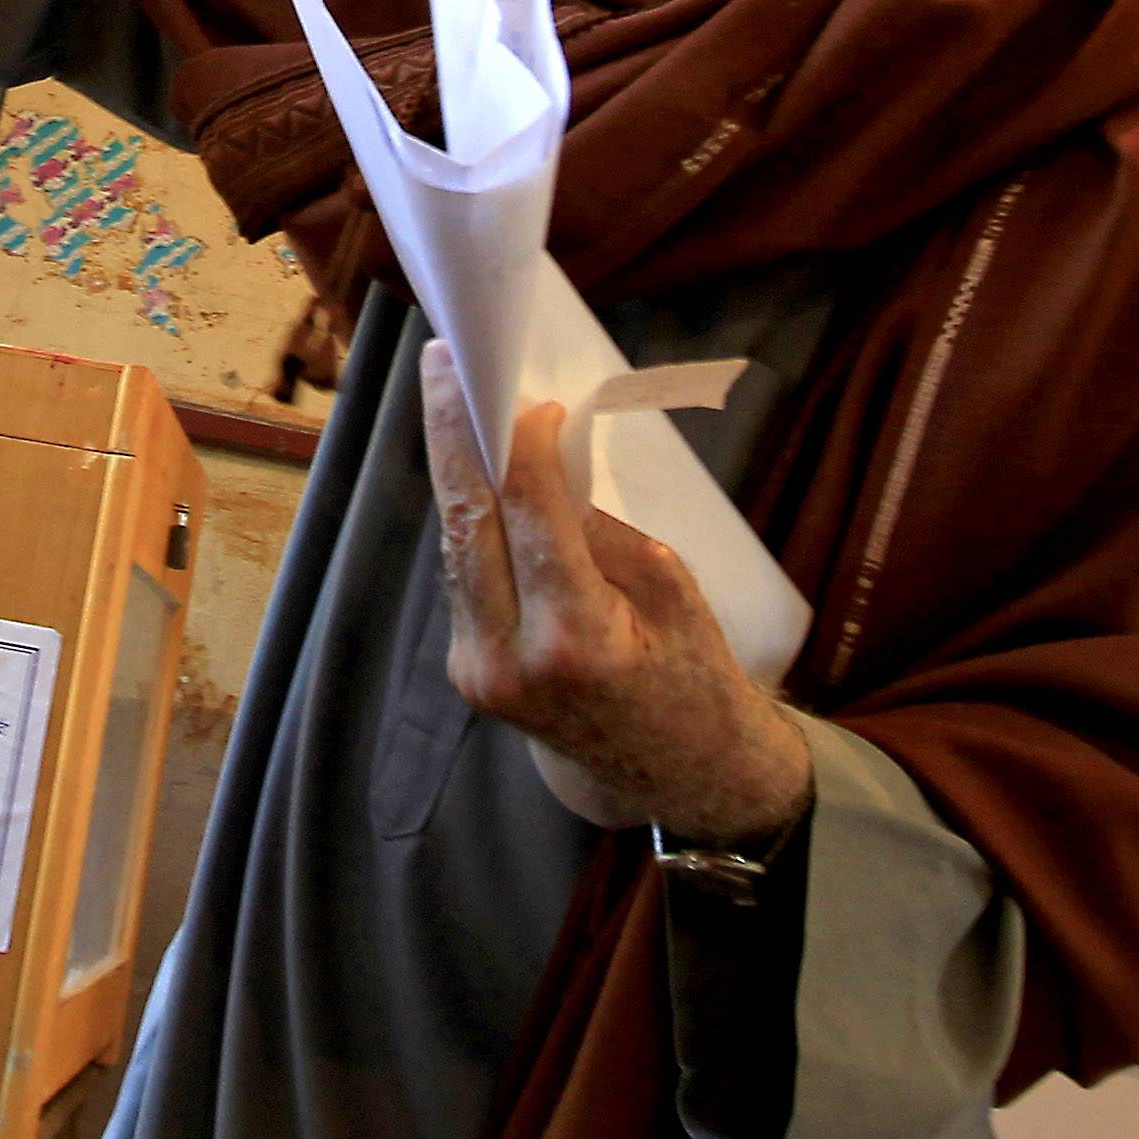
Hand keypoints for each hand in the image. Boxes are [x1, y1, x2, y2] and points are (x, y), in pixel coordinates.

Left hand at [418, 339, 814, 840]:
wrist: (680, 775)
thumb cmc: (696, 677)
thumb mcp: (674, 591)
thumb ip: (602, 530)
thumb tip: (545, 463)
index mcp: (576, 641)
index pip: (531, 518)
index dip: (521, 446)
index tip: (524, 394)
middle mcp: (510, 659)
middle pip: (467, 524)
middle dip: (451, 435)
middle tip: (442, 363)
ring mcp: (477, 671)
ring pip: (457, 547)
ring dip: (454, 471)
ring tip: (450, 396)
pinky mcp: (467, 671)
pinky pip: (465, 576)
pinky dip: (472, 518)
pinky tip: (472, 470)